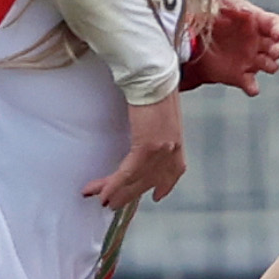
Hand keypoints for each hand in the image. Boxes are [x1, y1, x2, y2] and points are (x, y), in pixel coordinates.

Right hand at [85, 89, 185, 206]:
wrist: (154, 75)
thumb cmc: (155, 85)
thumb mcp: (161, 110)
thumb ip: (156, 124)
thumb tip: (145, 127)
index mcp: (177, 138)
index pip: (175, 169)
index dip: (165, 185)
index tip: (157, 196)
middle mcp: (173, 148)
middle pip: (149, 179)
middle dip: (128, 194)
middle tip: (112, 203)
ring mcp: (162, 149)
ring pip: (136, 179)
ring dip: (115, 192)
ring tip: (101, 200)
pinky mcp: (148, 146)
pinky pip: (128, 172)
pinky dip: (114, 184)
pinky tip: (103, 192)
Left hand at [184, 0, 278, 94]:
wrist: (193, 41)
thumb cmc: (211, 16)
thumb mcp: (218, 4)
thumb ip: (232, 4)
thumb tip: (247, 11)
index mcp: (257, 22)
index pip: (276, 24)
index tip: (278, 34)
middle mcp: (259, 43)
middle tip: (274, 52)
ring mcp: (252, 61)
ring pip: (272, 66)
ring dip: (270, 66)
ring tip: (259, 62)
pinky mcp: (241, 76)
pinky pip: (253, 86)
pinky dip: (253, 88)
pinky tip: (251, 87)